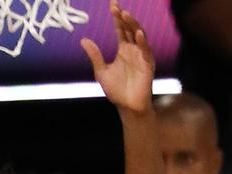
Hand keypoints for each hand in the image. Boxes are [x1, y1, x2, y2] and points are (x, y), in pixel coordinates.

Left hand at [80, 0, 154, 114]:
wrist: (127, 106)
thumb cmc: (116, 90)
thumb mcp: (101, 71)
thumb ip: (95, 55)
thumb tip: (83, 39)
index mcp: (123, 49)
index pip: (120, 29)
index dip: (116, 17)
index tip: (112, 4)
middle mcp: (133, 49)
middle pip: (130, 28)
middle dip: (124, 17)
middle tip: (116, 7)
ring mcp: (141, 55)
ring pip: (139, 36)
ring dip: (133, 25)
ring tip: (125, 15)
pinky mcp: (148, 64)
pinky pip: (146, 50)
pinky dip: (142, 42)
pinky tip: (138, 34)